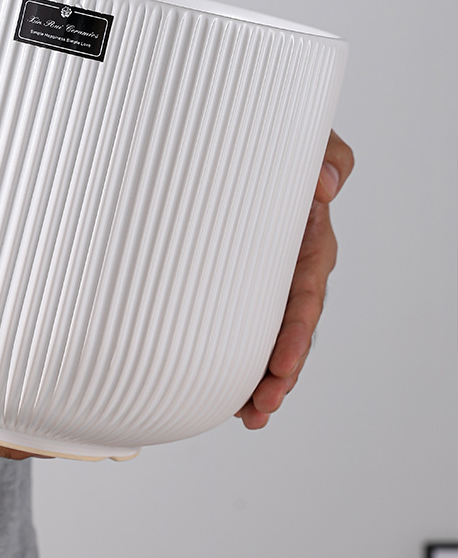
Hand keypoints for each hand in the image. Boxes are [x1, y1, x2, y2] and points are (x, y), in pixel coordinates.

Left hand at [236, 130, 354, 428]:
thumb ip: (330, 158)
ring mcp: (267, 279)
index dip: (295, 337)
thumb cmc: (283, 147)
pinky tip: (227, 387)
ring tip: (245, 414)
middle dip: (278, 374)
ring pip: (267, 336)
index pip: (306, 299)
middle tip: (258, 409)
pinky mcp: (243, 280)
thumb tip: (327, 187)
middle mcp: (290, 270)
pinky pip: (244, 321)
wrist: (254, 146)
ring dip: (260, 376)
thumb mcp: (314, 143)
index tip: (281, 368)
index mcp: (309, 245)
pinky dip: (239, 355)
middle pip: (289, 331)